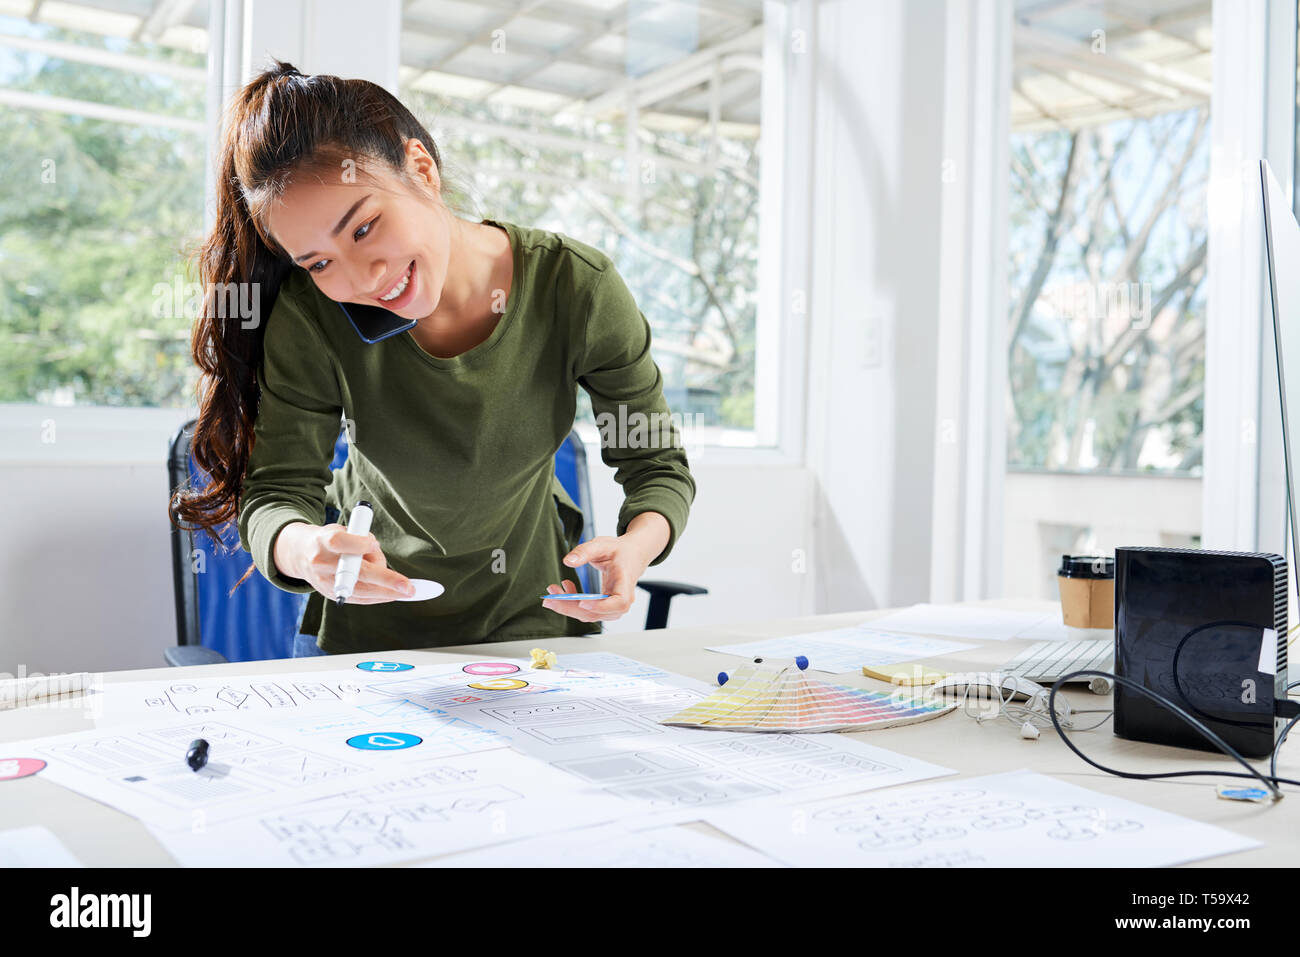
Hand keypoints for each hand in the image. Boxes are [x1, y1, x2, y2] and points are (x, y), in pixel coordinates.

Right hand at [273, 522, 414, 602]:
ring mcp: (325, 582)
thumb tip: (380, 562)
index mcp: (322, 541)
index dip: (359, 543)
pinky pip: (358, 599)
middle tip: (408, 587)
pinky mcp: (330, 594)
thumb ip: (361, 541)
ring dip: (387, 592)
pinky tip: (394, 595)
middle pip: (356, 573)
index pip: (339, 542)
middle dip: (386, 580)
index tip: (373, 544)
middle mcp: (322, 563)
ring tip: (406, 591)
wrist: (300, 554)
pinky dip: (378, 597)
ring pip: (361, 591)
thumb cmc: (329, 539)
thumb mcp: (343, 530)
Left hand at [542, 512, 669, 623]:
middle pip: (597, 613)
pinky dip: (572, 604)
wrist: (631, 556)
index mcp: (625, 583)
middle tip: (550, 599)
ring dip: (568, 606)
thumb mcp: (603, 545)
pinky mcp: (604, 607)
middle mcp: (622, 599)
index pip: (619, 602)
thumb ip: (585, 551)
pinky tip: (564, 588)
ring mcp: (613, 606)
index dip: (601, 606)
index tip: (582, 603)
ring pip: (589, 615)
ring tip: (552, 591)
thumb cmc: (620, 551)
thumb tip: (568, 561)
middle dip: (571, 608)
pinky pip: (587, 611)